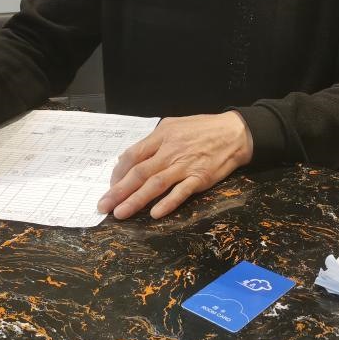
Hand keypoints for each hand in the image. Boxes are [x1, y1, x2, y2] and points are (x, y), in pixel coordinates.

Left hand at [97, 112, 252, 220]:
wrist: (234, 133)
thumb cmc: (203, 129)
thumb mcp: (174, 126)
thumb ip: (154, 141)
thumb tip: (131, 158)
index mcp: (162, 135)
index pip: (133, 155)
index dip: (118, 173)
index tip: (111, 187)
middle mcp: (170, 150)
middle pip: (139, 172)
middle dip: (118, 191)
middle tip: (104, 206)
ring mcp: (185, 165)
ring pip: (155, 184)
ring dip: (136, 200)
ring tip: (120, 213)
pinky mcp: (200, 177)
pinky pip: (181, 192)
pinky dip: (168, 202)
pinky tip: (154, 213)